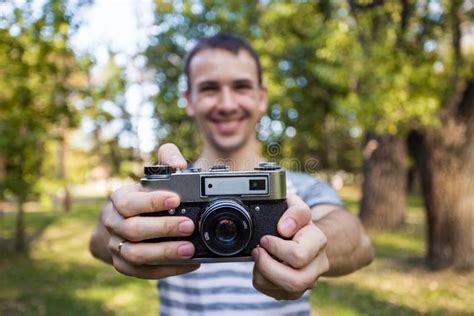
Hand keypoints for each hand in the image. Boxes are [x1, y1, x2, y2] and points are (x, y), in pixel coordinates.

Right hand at [104, 143, 199, 278]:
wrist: (120, 223)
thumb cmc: (144, 196)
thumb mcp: (154, 175)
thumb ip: (167, 159)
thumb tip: (179, 164)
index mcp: (119, 200)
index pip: (129, 202)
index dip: (152, 201)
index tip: (176, 198)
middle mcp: (114, 224)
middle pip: (134, 230)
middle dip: (164, 228)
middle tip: (189, 226)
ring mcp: (117, 247)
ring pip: (136, 254)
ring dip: (165, 253)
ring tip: (190, 249)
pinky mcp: (125, 266)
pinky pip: (144, 272)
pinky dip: (168, 269)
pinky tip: (190, 263)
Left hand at [252, 194, 328, 299]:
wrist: (305, 235)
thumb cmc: (296, 219)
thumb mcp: (296, 205)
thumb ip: (295, 211)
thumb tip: (284, 228)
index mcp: (318, 242)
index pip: (297, 255)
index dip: (275, 248)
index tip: (265, 238)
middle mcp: (318, 265)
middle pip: (294, 281)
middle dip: (267, 267)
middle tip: (257, 251)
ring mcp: (308, 280)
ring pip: (284, 291)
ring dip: (263, 275)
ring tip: (258, 258)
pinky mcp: (296, 291)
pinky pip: (276, 294)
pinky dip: (263, 282)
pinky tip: (262, 267)